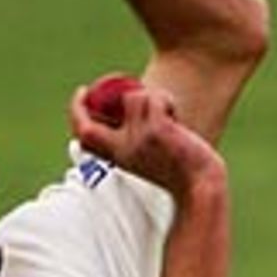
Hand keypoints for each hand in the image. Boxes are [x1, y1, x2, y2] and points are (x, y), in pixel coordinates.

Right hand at [70, 82, 224, 201]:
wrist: (200, 186)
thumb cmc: (181, 172)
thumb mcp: (150, 156)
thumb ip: (138, 138)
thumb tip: (131, 106)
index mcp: (120, 157)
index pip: (85, 137)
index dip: (77, 113)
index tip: (82, 94)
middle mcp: (123, 150)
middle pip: (85, 127)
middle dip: (78, 104)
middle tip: (88, 89)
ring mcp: (138, 140)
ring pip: (134, 97)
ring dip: (152, 97)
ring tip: (167, 114)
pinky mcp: (157, 131)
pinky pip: (155, 98)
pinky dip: (166, 101)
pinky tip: (176, 118)